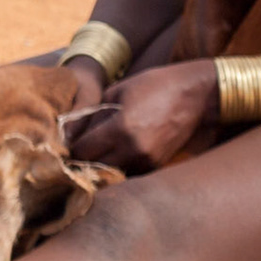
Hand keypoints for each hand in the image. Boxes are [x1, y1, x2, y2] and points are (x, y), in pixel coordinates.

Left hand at [67, 60, 216, 171]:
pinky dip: (119, 167)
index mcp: (121, 128)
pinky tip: (114, 156)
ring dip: (100, 167)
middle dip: (82, 161)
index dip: (70, 149)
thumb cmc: (155, 85)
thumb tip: (73, 129)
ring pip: (112, 174)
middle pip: (95, 167)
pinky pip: (130, 172)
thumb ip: (94, 112)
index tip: (64, 145)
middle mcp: (134, 150)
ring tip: (92, 156)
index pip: (84, 151)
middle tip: (73, 154)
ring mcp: (148, 160)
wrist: (195, 94)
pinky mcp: (158, 164)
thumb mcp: (118, 90)